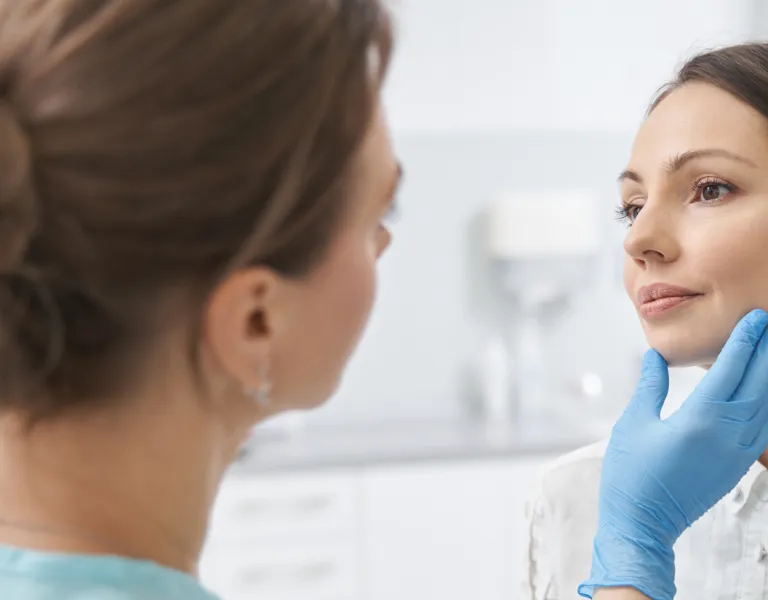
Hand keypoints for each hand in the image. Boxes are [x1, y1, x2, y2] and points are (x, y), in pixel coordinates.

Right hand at [579, 309, 767, 599]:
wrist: (643, 523)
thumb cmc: (631, 473)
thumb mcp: (634, 423)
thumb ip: (651, 386)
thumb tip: (655, 357)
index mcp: (701, 418)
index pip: (732, 369)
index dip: (745, 340)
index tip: (756, 318)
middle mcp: (728, 434)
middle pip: (759, 384)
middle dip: (765, 353)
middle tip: (767, 326)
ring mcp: (738, 453)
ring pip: (766, 405)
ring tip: (767, 354)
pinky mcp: (738, 466)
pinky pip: (762, 427)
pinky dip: (765, 404)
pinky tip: (762, 393)